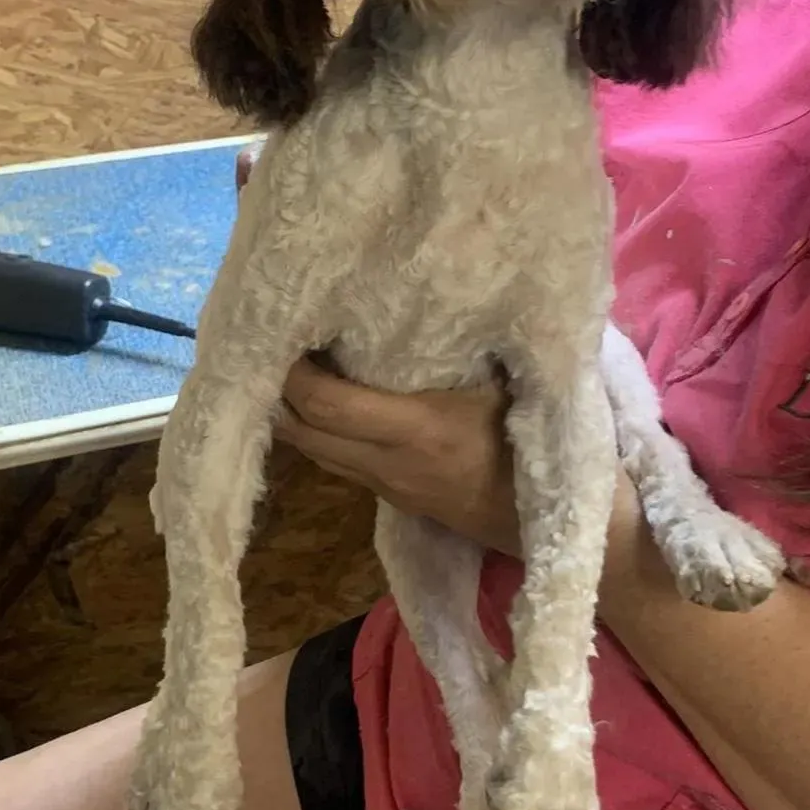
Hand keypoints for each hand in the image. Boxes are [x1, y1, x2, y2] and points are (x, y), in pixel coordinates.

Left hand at [237, 133, 522, 549]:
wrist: (544, 524)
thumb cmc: (533, 444)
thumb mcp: (509, 387)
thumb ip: (470, 345)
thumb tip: (441, 285)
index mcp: (416, 430)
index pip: (324, 404)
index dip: (290, 370)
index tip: (282, 326)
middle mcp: (386, 463)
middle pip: (299, 429)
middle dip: (272, 387)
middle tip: (266, 336)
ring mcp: (383, 485)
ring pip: (309, 449)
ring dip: (288, 409)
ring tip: (281, 359)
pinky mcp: (386, 496)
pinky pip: (331, 460)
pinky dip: (313, 427)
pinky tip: (315, 395)